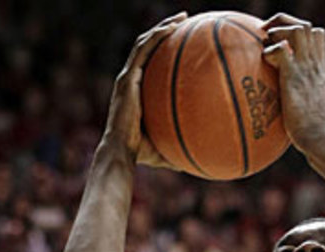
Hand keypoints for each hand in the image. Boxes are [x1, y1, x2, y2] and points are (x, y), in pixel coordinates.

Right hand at [103, 13, 187, 167]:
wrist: (121, 152)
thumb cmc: (141, 154)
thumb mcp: (165, 146)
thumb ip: (181, 146)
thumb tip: (203, 161)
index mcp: (136, 91)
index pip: (150, 63)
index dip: (164, 48)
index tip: (182, 40)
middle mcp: (130, 80)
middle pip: (148, 46)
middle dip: (166, 30)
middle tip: (186, 21)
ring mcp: (127, 77)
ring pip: (145, 43)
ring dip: (164, 27)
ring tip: (183, 18)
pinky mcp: (127, 78)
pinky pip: (143, 51)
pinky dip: (157, 37)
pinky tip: (172, 29)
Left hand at [263, 14, 324, 151]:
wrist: (320, 140)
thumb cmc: (314, 134)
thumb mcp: (312, 110)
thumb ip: (304, 99)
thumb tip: (290, 107)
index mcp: (319, 72)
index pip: (317, 37)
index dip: (299, 31)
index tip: (282, 40)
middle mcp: (314, 67)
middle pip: (307, 27)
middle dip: (285, 23)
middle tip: (268, 35)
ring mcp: (306, 71)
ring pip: (298, 30)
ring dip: (279, 31)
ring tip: (267, 45)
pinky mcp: (293, 79)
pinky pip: (281, 50)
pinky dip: (270, 50)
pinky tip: (264, 62)